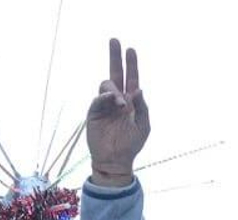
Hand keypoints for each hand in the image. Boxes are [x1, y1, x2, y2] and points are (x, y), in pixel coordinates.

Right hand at [86, 39, 150, 186]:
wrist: (116, 160)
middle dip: (115, 57)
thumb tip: (138, 89)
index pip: (131, 79)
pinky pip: (98, 99)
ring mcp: (105, 105)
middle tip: (115, 40)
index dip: (131, 65)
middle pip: (115, 74)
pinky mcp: (94, 112)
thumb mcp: (143, 126)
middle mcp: (117, 100)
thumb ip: (142, 108)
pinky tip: (112, 99)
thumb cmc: (131, 144)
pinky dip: (104, 97)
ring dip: (115, 90)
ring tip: (122, 105)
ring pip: (106, 85)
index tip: (131, 49)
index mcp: (131, 102)